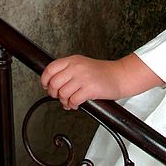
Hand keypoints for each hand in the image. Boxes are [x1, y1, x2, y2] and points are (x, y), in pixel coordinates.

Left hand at [40, 53, 163, 109]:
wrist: (121, 76)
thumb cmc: (103, 73)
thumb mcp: (83, 65)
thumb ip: (68, 70)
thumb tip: (52, 82)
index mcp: (73, 60)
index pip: (50, 68)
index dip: (44, 80)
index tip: (46, 86)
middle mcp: (77, 67)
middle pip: (54, 83)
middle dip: (53, 93)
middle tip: (58, 96)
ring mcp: (83, 78)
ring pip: (62, 93)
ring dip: (64, 101)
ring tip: (69, 102)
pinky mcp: (90, 89)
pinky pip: (73, 101)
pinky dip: (72, 105)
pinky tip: (76, 104)